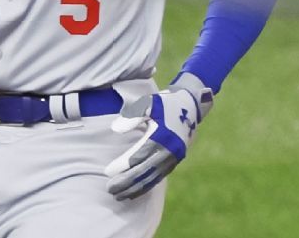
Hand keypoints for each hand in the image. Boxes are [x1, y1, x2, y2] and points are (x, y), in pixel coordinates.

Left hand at [103, 73, 214, 200]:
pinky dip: (145, 186)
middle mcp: (169, 151)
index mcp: (162, 137)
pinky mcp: (172, 163)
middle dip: (126, 182)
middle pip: (145, 171)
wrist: (190, 106)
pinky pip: (157, 178)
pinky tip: (132, 193)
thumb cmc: (164, 103)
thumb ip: (133, 115)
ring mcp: (172, 159)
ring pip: (151, 178)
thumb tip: (116, 129)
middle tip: (109, 189)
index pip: (139, 155)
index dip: (123, 165)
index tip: (108, 172)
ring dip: (134, 188)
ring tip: (117, 196)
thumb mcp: (149, 103)